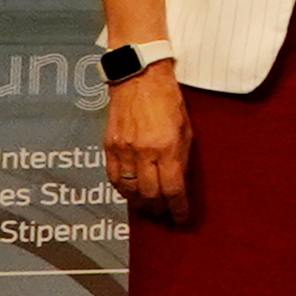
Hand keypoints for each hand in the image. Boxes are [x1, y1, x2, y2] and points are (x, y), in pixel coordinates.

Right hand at [102, 69, 189, 216]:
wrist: (139, 77)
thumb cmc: (168, 99)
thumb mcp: (186, 128)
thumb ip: (181, 156)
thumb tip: (179, 181)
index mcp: (166, 147)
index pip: (172, 189)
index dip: (177, 207)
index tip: (181, 217)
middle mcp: (143, 152)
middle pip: (149, 194)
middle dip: (159, 209)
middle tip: (166, 215)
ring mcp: (123, 150)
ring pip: (129, 190)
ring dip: (140, 203)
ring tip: (150, 208)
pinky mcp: (108, 145)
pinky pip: (113, 177)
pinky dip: (122, 190)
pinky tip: (131, 193)